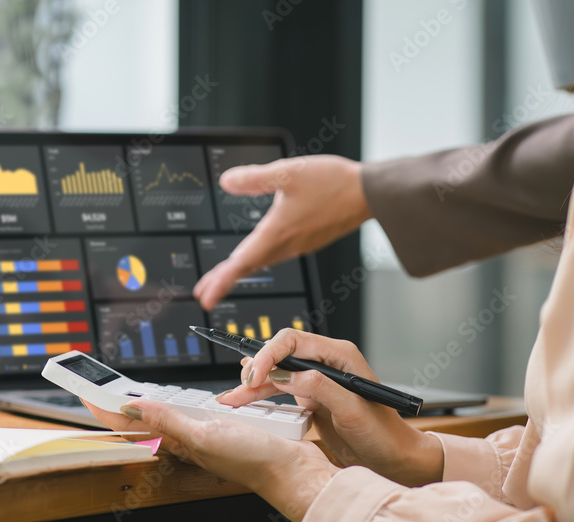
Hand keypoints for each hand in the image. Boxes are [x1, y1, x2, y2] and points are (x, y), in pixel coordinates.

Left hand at [82, 398, 337, 521]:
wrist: (292, 471)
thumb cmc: (253, 462)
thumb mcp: (204, 437)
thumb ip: (169, 421)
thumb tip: (133, 406)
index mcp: (176, 441)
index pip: (131, 423)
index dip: (107, 409)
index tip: (86, 394)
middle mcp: (186, 438)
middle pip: (144, 419)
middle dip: (120, 406)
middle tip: (98, 389)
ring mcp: (205, 433)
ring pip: (168, 416)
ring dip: (147, 406)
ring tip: (123, 397)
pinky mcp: (225, 428)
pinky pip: (196, 415)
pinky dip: (183, 406)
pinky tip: (177, 403)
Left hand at [193, 155, 372, 310]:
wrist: (368, 194)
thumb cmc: (333, 184)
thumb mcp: (288, 173)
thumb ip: (255, 177)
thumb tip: (226, 181)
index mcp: (277, 232)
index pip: (241, 262)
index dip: (221, 281)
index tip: (205, 296)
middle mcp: (287, 244)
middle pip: (248, 267)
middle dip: (224, 281)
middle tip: (204, 295)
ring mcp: (298, 244)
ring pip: (262, 262)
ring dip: (240, 271)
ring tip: (222, 277)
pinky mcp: (307, 239)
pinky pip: (276, 255)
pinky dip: (258, 260)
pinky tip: (255, 254)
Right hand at [218, 329, 443, 486]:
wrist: (392, 457)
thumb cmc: (383, 433)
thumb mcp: (352, 411)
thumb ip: (319, 388)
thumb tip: (286, 374)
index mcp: (339, 355)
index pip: (294, 340)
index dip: (269, 354)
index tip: (255, 374)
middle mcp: (326, 363)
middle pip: (280, 353)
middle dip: (256, 368)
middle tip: (240, 387)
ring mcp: (316, 380)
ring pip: (276, 373)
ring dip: (253, 384)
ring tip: (232, 397)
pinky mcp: (310, 396)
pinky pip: (280, 389)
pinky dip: (261, 395)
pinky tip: (245, 398)